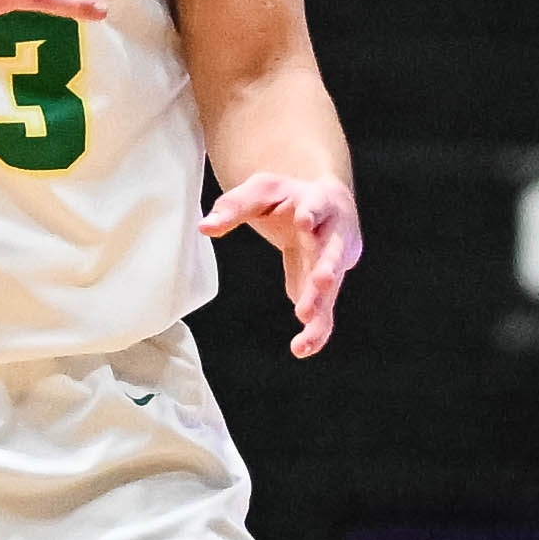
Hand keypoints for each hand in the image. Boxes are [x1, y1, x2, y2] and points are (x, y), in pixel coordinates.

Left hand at [203, 169, 362, 354]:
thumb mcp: (261, 191)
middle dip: (327, 268)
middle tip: (320, 281)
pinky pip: (325, 312)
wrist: (323, 207)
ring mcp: (334, 265)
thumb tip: (204, 227)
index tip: (305, 220)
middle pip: (332, 253)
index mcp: (318, 204)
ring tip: (307, 324)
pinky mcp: (327, 289)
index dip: (312, 213)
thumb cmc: (289, 198)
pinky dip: (316, 331)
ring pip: (331, 289)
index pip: (317, 206)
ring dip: (320, 307)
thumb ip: (234, 207)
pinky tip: (303, 348)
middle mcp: (333, 235)